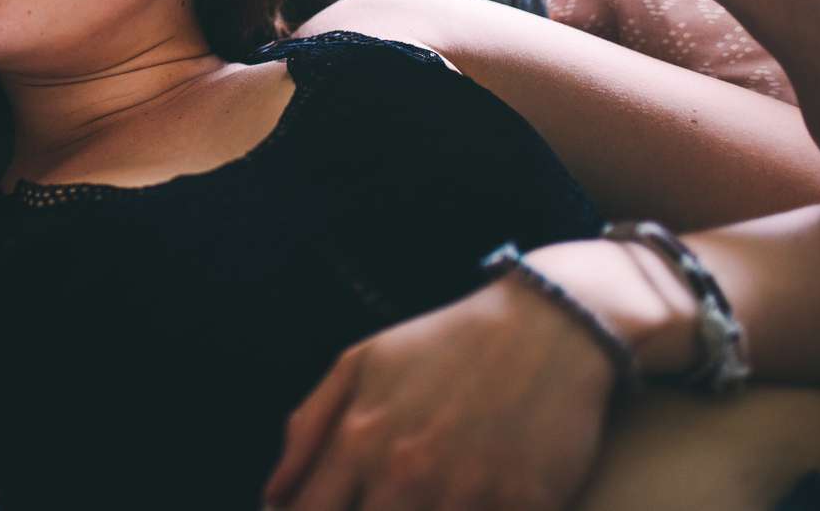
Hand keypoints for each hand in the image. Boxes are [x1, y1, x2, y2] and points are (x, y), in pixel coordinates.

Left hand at [261, 269, 619, 510]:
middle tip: (380, 506)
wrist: (546, 326)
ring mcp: (466, 493)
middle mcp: (405, 472)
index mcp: (359, 438)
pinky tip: (470, 505)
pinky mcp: (524, 505)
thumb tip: (272, 497)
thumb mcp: (361, 364)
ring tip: (422, 501)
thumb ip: (308, 429)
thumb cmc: (445, 345)